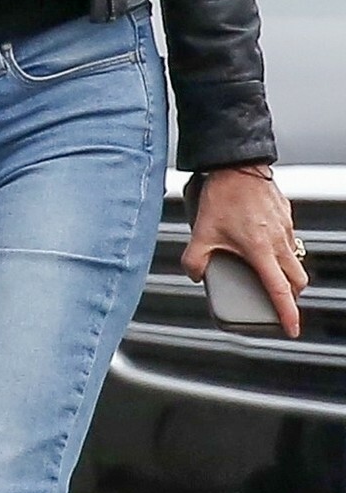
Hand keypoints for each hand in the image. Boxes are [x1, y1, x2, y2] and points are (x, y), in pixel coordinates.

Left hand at [182, 166, 306, 338]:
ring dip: (285, 271)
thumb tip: (194, 275)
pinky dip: (280, 249)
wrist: (237, 163)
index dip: (287, 314)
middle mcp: (279, 241)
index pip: (279, 291)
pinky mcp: (286, 214)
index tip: (291, 329)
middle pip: (297, 280)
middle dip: (291, 295)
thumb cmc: (222, 195)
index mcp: (261, 251)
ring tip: (265, 271)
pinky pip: (289, 238)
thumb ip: (194, 260)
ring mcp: (286, 227)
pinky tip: (261, 242)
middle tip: (277, 301)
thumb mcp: (201, 232)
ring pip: (295, 259)